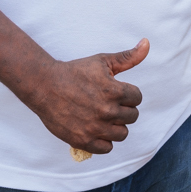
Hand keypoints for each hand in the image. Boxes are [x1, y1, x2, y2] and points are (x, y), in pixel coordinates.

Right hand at [21, 39, 149, 155]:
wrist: (44, 86)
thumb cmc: (75, 71)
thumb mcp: (102, 61)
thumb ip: (128, 57)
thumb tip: (146, 43)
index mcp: (114, 91)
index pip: (137, 98)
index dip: (128, 94)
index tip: (116, 92)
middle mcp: (107, 111)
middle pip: (132, 117)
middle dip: (123, 109)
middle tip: (109, 104)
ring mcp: (94, 127)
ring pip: (122, 134)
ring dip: (116, 126)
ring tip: (104, 117)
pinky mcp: (83, 140)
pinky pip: (106, 148)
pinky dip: (104, 141)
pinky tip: (97, 130)